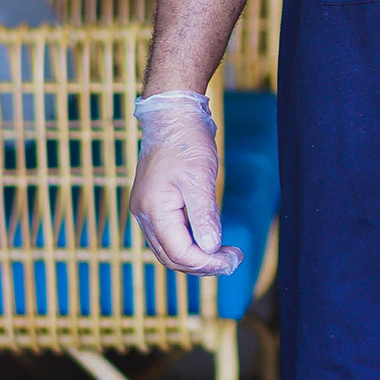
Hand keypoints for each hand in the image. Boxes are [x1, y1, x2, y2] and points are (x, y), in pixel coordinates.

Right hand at [130, 92, 243, 277]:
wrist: (172, 115)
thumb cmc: (186, 142)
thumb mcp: (200, 178)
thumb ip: (204, 215)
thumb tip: (211, 248)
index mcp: (152, 210)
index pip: (180, 253)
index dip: (208, 263)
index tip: (234, 260)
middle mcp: (144, 214)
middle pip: (172, 258)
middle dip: (204, 265)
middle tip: (235, 260)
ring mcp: (147, 210)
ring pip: (170, 250)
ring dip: (197, 257)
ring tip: (226, 254)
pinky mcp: (155, 205)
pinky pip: (171, 236)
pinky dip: (190, 244)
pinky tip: (211, 239)